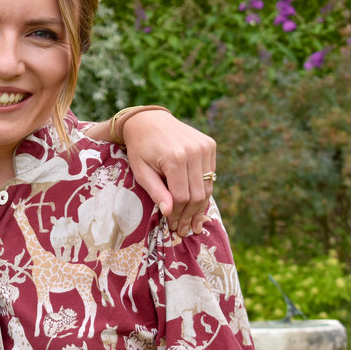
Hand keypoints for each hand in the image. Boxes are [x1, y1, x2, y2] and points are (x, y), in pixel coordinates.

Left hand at [120, 110, 215, 234]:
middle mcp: (194, 151)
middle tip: (183, 229)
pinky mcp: (210, 145)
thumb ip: (156, 192)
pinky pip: (210, 175)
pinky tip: (194, 203)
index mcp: (175, 158)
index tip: (172, 226)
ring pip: (207, 187)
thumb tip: (170, 213)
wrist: (149, 120)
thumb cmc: (140, 148)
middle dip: (189, 215)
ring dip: (198, 207)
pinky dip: (203, 190)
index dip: (177, 215)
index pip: (182, 197)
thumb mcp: (141, 171)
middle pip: (197, 194)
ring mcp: (205, 147)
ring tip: (190, 222)